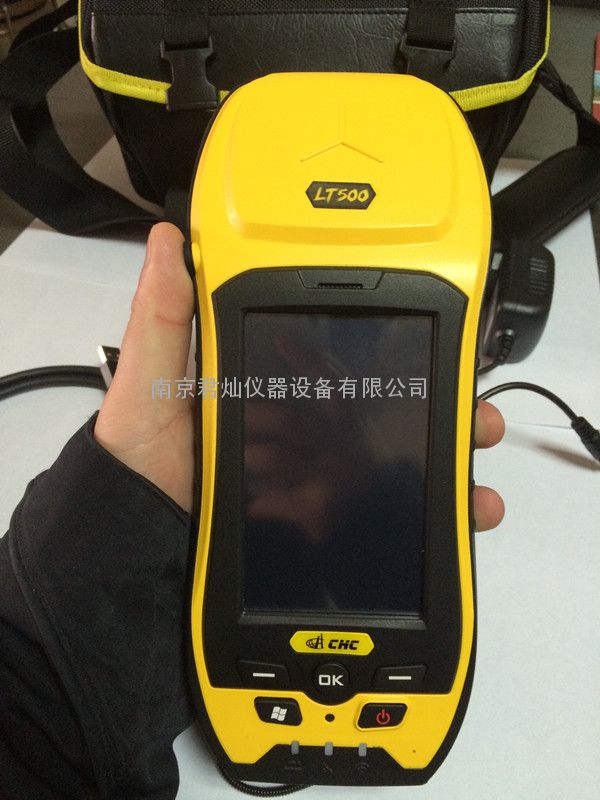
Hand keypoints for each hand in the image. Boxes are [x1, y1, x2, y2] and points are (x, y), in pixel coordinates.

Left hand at [94, 223, 504, 529]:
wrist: (138, 548)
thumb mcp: (148, 385)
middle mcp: (299, 427)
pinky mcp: (321, 521)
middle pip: (383, 406)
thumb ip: (164, 320)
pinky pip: (384, 512)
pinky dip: (433, 512)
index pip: (335, 357)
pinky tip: (468, 509)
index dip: (386, 341)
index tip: (430, 326)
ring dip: (448, 452)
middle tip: (475, 400)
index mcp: (269, 386)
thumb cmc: (142, 462)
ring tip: (479, 446)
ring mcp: (314, 475)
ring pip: (396, 457)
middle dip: (438, 399)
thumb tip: (168, 239)